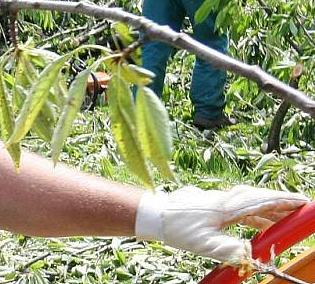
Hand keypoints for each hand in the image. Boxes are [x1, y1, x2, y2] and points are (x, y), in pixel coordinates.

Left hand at [135, 185, 308, 263]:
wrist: (153, 213)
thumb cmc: (176, 228)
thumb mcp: (204, 244)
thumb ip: (229, 250)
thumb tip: (250, 254)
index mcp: (226, 207)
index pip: (261, 202)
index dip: (283, 202)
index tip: (302, 202)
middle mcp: (224, 200)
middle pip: (258, 199)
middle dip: (280, 203)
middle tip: (299, 209)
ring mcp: (217, 201)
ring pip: (248, 202)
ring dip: (267, 209)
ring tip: (283, 221)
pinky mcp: (211, 205)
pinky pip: (239, 207)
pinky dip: (253, 213)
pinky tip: (256, 223)